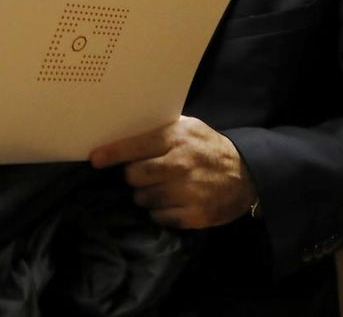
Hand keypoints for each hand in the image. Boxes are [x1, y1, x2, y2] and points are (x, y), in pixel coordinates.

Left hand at [89, 116, 256, 229]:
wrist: (247, 175)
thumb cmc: (210, 148)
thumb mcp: (190, 127)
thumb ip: (162, 128)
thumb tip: (125, 126)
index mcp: (177, 139)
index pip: (136, 147)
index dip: (112, 153)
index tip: (95, 159)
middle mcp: (180, 164)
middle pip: (134, 176)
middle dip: (134, 176)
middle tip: (144, 174)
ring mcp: (187, 192)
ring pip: (143, 199)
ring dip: (147, 195)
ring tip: (163, 187)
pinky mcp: (193, 215)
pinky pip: (158, 217)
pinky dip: (161, 211)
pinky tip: (173, 201)